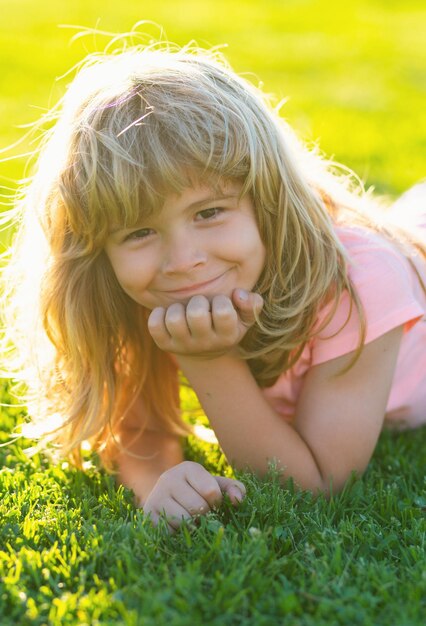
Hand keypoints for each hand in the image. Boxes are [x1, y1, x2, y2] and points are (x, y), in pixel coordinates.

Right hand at [142, 461, 245, 533]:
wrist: (165, 500)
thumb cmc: (197, 493)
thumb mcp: (216, 486)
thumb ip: (233, 489)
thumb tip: (238, 500)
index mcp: (188, 468)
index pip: (211, 492)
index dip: (217, 503)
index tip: (213, 503)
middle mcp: (169, 477)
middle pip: (198, 508)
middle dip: (204, 515)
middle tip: (199, 513)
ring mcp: (156, 496)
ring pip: (183, 520)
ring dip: (191, 526)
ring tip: (189, 519)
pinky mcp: (147, 515)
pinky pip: (169, 532)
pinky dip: (177, 534)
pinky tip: (176, 526)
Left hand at [147, 289, 262, 358]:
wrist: (205, 352)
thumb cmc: (226, 326)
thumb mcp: (245, 319)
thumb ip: (252, 304)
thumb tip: (238, 294)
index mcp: (226, 336)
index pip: (223, 312)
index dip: (221, 301)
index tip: (220, 303)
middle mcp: (204, 343)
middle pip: (196, 314)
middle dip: (197, 301)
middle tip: (199, 305)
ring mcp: (182, 345)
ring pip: (174, 319)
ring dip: (177, 308)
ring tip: (183, 310)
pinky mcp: (164, 344)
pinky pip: (154, 325)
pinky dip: (158, 314)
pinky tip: (168, 314)